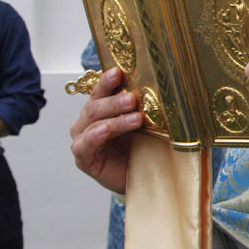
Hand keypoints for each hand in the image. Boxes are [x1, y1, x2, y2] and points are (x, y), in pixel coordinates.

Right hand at [70, 67, 142, 193]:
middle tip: (133, 99)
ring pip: (93, 122)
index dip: (108, 81)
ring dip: (115, 118)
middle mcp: (88, 120)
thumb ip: (147, 108)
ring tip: (135, 118)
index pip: (102, 90)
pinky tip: (105, 130)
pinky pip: (85, 144)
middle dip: (115, 101)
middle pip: (97, 105)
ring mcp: (83, 138)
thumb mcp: (148, 125)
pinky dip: (94, 136)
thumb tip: (165, 92)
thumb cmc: (142, 148)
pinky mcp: (83, 158)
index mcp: (102, 107)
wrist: (142, 177)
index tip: (118, 72)